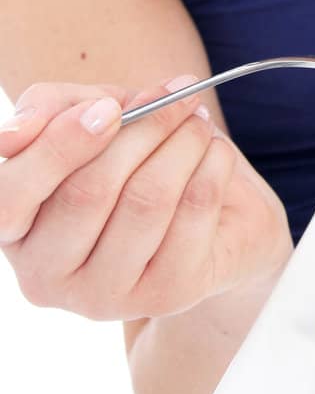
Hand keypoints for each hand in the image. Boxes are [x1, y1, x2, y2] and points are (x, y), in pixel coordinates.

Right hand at [0, 80, 291, 320]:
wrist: (213, 214)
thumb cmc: (132, 157)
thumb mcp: (87, 116)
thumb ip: (49, 109)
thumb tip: (17, 129)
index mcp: (14, 230)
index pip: (10, 199)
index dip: (58, 147)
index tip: (110, 108)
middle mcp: (46, 275)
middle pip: (88, 193)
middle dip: (143, 128)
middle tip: (177, 96)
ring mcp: (103, 295)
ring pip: (146, 201)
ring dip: (183, 143)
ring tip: (198, 120)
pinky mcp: (163, 296)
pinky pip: (193, 213)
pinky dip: (213, 166)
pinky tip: (216, 152)